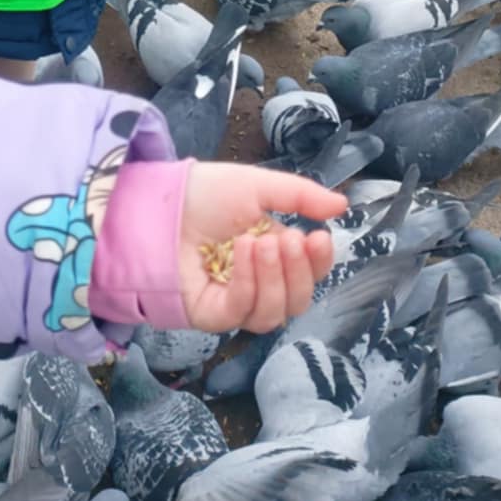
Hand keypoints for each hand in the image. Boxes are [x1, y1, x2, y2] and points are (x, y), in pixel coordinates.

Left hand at [177, 165, 344, 331]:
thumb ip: (301, 197)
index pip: (310, 273)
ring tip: (262, 242)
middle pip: (297, 300)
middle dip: (300, 271)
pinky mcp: (210, 313)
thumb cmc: (206, 193)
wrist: (157, 201)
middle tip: (290, 238)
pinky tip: (243, 254)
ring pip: (274, 314)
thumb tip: (343, 206)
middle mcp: (258, 282)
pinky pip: (241, 312)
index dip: (320, 262)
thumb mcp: (259, 186)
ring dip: (275, 279)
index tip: (320, 237)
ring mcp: (234, 301)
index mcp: (273, 254)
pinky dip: (248, 284)